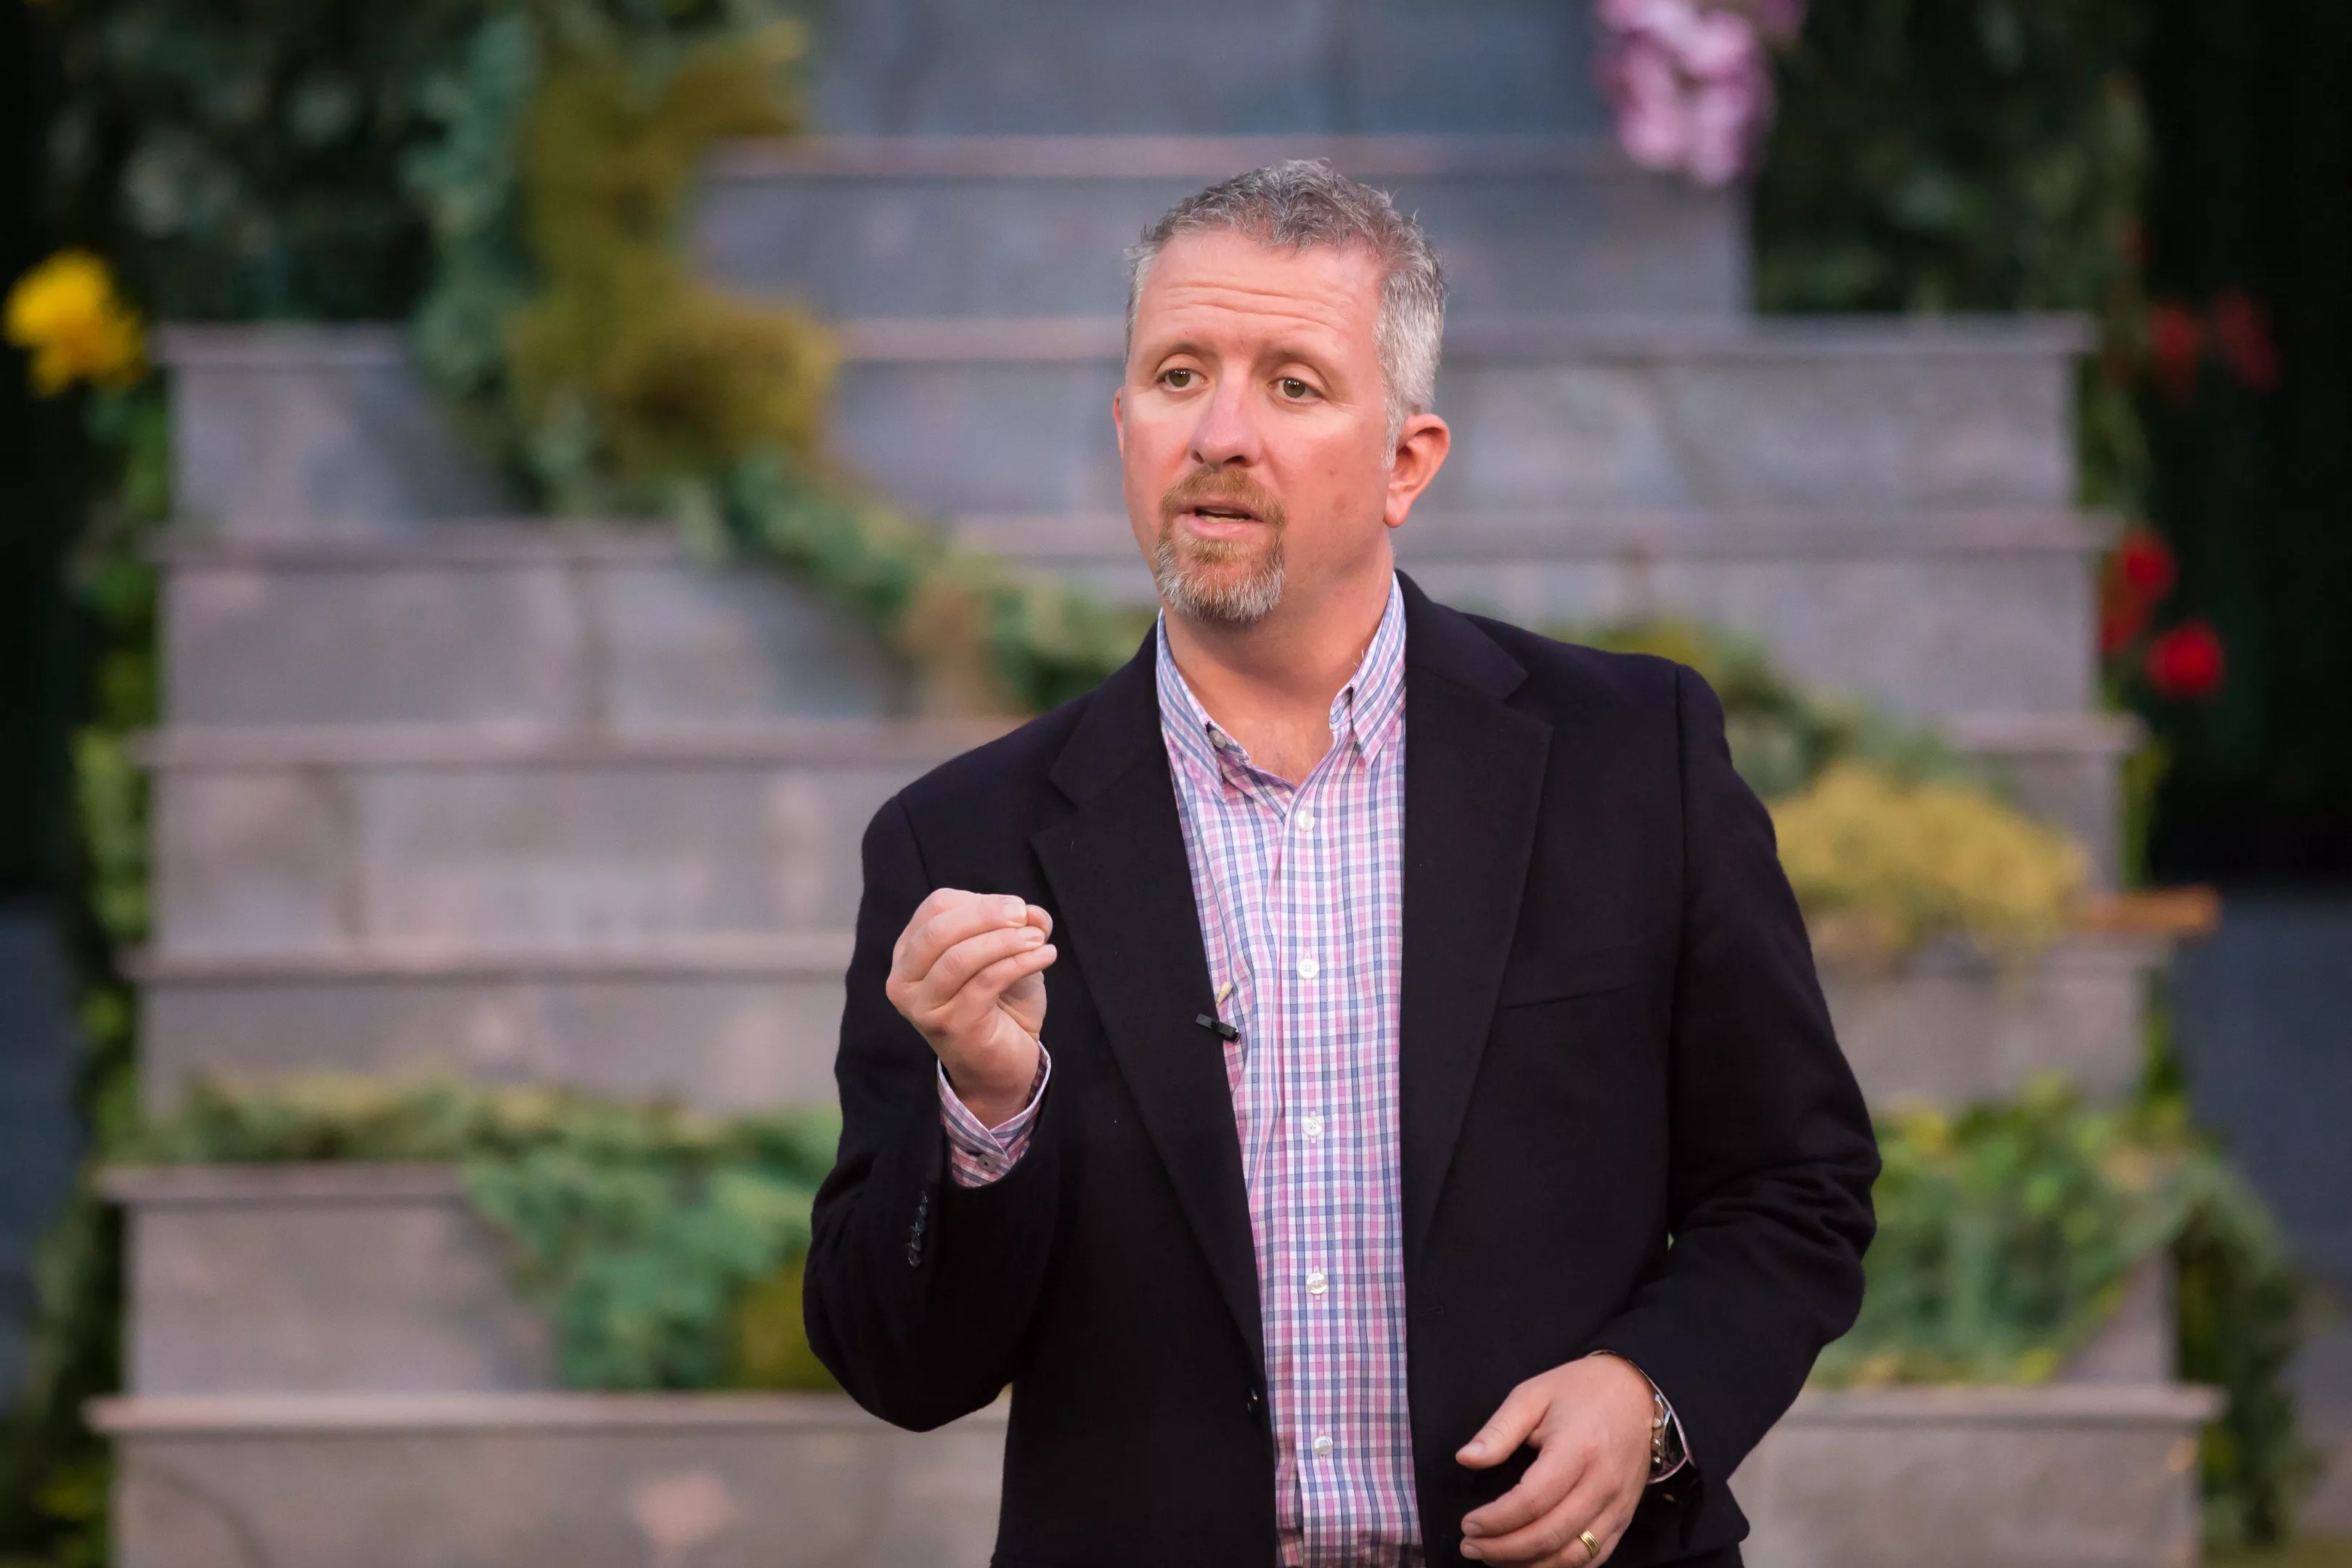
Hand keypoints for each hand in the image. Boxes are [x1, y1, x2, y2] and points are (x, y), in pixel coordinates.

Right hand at [887, 889, 1056, 1127]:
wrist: (1002, 1066)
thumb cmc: (999, 1005)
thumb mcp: (1008, 954)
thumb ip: (1017, 927)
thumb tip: (1032, 912)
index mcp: (910, 952)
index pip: (937, 907)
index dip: (980, 901)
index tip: (1018, 908)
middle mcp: (904, 979)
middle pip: (940, 929)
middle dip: (988, 915)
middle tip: (1025, 916)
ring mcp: (923, 1005)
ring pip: (960, 957)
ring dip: (1006, 941)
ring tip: (1039, 940)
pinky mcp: (950, 1025)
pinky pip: (985, 982)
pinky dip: (1019, 963)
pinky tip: (1045, 957)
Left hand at [1456, 1353, 1655, 1564]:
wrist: (1638, 1393)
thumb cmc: (1581, 1390)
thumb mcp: (1533, 1394)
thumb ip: (1499, 1430)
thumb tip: (1465, 1459)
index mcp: (1577, 1449)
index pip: (1532, 1500)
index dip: (1496, 1520)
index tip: (1468, 1524)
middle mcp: (1601, 1484)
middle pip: (1550, 1534)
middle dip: (1505, 1549)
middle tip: (1471, 1547)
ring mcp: (1618, 1506)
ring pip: (1573, 1556)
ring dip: (1530, 1565)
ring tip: (1494, 1558)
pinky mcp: (1625, 1517)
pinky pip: (1594, 1557)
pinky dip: (1561, 1567)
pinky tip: (1532, 1562)